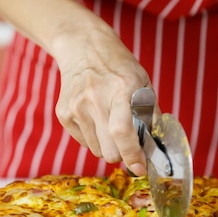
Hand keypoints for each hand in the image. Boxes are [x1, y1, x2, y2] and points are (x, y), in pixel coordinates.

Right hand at [52, 23, 150, 174]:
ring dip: (107, 145)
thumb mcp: (142, 82)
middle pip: (108, 151)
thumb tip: (154, 148)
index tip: (140, 168)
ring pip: (96, 150)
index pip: (122, 132)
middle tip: (128, 144)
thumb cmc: (118, 67)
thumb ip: (150, 114)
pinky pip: (83, 142)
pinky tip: (95, 117)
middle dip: (122, 154)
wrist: (82, 48)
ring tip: (109, 122)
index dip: (132, 155)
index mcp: (120, 89)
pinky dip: (94, 137)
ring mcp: (75, 107)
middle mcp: (94, 99)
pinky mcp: (63, 114)